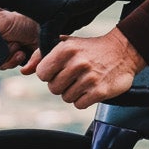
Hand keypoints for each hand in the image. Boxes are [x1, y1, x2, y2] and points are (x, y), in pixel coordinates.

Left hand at [26, 27, 146, 108]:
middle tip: (74, 76)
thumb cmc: (90, 48)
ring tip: (84, 81)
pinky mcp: (100, 91)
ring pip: (66, 98)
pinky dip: (84, 99)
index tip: (59, 70)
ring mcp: (89, 78)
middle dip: (62, 85)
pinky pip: (80, 104)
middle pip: (54, 88)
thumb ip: (43, 55)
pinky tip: (91, 88)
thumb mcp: (67, 44)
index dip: (49, 74)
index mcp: (66, 49)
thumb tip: (25, 70)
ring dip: (74, 93)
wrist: (123, 50)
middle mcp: (77, 63)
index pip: (42, 74)